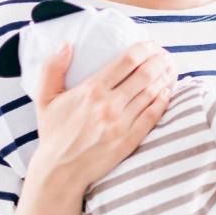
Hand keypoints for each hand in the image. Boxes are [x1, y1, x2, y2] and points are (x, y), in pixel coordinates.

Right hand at [28, 40, 177, 194]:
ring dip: (164, 77)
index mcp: (91, 90)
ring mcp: (122, 123)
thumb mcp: (45, 99)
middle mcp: (109, 104)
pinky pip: (153, 115)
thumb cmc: (53, 133)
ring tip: (170, 69)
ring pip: (152, 92)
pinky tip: (168, 92)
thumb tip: (66, 44)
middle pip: (145, 74)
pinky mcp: (130, 139)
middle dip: (159, 61)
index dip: (144, 49)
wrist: (60, 171)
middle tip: (165, 55)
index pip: (127, 61)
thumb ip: (52, 68)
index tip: (150, 45)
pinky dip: (163, 100)